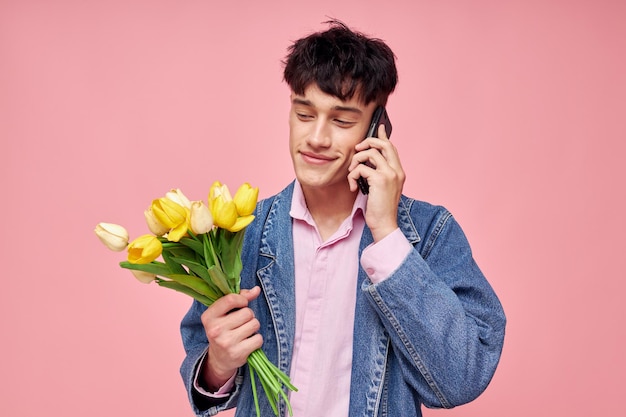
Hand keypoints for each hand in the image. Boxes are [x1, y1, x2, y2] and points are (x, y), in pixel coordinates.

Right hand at [199, 286, 262, 390]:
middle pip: (247, 312)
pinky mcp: (237, 354)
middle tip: (241, 323)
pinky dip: (256, 340)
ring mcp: (226, 343)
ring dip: (253, 327)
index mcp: (209, 317)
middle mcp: (215, 330)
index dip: (242, 300)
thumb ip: (240, 298)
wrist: (219, 359)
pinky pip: (258, 339)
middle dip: (249, 316)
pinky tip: (247, 343)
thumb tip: (256, 290)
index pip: (230, 299)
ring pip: (254, 324)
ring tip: (244, 333)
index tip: (243, 304)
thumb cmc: (224, 330)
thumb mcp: (224, 313)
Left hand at [348, 124, 405, 241]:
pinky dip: (352, 175)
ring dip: (356, 161)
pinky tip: (353, 186)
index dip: (384, 137)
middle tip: (357, 150)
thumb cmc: (380, 209)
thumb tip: (367, 164)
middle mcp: (397, 171)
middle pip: (383, 144)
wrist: (384, 224)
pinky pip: (361, 168)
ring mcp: (390, 174)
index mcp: (399, 172)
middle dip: (367, 143)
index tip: (379, 128)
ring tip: (352, 174)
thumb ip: (378, 174)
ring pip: (370, 153)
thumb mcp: (381, 188)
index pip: (392, 147)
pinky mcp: (380, 180)